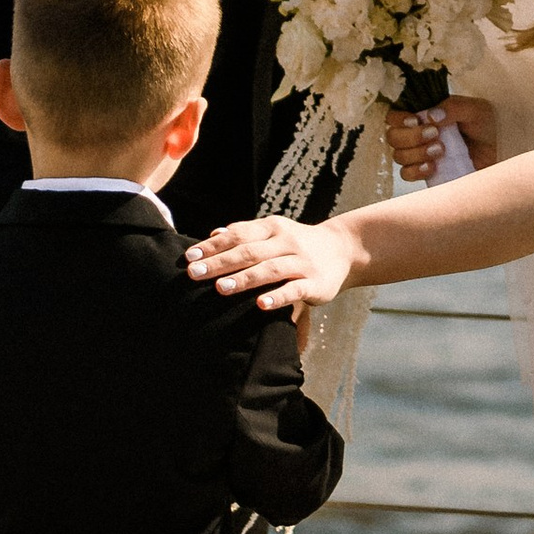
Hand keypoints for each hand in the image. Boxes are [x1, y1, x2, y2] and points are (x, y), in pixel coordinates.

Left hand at [187, 215, 355, 315]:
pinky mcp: (316, 283)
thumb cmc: (297, 243)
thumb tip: (213, 234)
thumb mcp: (273, 232)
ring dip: (244, 279)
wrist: (343, 249)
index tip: (190, 257)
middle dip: (220, 263)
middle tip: (194, 274)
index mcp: (272, 228)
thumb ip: (245, 234)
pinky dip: (278, 297)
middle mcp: (286, 242)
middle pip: (249, 251)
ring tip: (220, 288)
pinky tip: (260, 305)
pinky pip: (294, 289)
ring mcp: (302, 262)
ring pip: (270, 269)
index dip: (213, 245)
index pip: (238, 234)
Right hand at [384, 96, 499, 183]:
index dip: (399, 119)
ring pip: (399, 156)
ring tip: (441, 151)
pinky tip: (433, 167)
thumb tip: (430, 115)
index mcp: (426, 113)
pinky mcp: (429, 172)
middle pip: (393, 137)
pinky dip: (416, 171)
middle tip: (435, 135)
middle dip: (411, 137)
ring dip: (416, 154)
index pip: (395, 115)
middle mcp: (419, 133)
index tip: (416, 120)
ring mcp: (422, 154)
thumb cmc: (490, 125)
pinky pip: (407, 174)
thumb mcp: (475, 109)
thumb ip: (453, 107)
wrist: (503, 150)